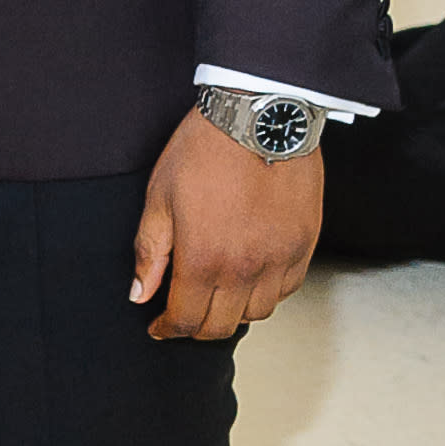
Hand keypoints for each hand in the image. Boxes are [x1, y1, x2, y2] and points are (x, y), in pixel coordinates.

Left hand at [130, 106, 322, 340]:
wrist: (260, 116)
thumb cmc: (207, 148)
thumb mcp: (160, 196)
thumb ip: (151, 251)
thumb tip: (140, 293)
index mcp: (204, 258)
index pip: (185, 320)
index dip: (167, 329)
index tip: (159, 326)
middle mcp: (245, 268)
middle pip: (221, 326)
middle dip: (197, 326)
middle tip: (185, 313)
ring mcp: (279, 258)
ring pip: (257, 313)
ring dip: (234, 311)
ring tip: (219, 293)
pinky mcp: (304, 244)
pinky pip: (287, 289)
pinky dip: (267, 292)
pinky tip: (251, 276)